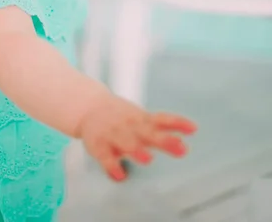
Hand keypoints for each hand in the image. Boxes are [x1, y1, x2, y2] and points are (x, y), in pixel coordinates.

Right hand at [78, 94, 196, 180]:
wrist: (89, 107)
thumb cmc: (122, 117)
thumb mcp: (142, 118)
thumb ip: (162, 129)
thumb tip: (190, 134)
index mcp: (142, 119)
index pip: (162, 119)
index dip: (178, 123)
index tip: (194, 129)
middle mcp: (130, 125)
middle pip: (149, 132)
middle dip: (164, 140)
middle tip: (181, 149)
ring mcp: (114, 133)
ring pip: (127, 141)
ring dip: (137, 149)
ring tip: (148, 159)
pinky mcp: (99, 145)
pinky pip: (105, 156)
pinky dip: (112, 166)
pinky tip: (120, 175)